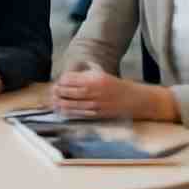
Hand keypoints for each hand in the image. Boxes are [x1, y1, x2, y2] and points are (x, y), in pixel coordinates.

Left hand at [52, 67, 176, 121]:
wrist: (136, 100)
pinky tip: (62, 110)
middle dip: (59, 92)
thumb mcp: (101, 74)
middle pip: (70, 92)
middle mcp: (96, 92)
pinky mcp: (98, 114)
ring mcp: (97, 104)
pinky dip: (69, 112)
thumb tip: (67, 79)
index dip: (62, 81)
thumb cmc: (117, 85)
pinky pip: (80, 113)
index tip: (57, 81)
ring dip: (61, 103)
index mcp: (96, 79)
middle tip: (52, 91)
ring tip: (53, 101)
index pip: (72, 79)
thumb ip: (85, 76)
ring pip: (73, 104)